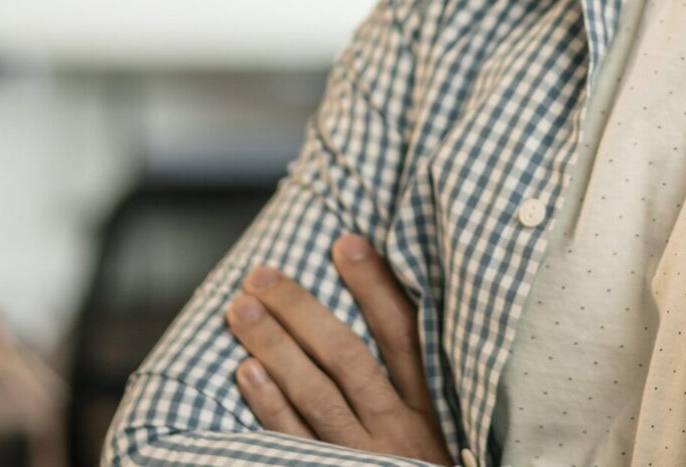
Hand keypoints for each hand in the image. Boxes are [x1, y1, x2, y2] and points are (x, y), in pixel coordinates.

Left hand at [224, 234, 451, 464]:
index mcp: (432, 410)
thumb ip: (417, 379)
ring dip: (275, 347)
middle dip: (303, 310)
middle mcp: (398, 433)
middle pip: (347, 359)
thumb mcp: (444, 428)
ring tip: (241, 310)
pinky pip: (295, 444)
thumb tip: (395, 306)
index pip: (404, 335)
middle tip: (262, 274)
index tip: (345, 241)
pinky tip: (247, 372)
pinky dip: (270, 407)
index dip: (375, 286)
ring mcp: (364, 461)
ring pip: (315, 395)